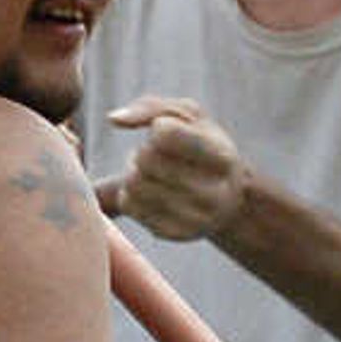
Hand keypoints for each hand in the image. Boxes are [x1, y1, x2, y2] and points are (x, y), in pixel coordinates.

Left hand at [95, 95, 247, 242]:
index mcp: (222, 156)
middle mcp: (215, 192)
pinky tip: (149, 191)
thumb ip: (150, 107)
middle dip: (142, 152)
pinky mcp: (174, 234)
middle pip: (145, 160)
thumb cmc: (201, 144)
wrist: (226, 196)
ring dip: (133, 173)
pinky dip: (130, 193)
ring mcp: (196, 219)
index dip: (158, 127)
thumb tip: (114, 119)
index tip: (168, 132)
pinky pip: (130, 206)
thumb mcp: (188, 116)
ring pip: (134, 185)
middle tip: (155, 154)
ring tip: (151, 172)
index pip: (164, 134)